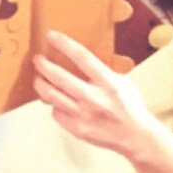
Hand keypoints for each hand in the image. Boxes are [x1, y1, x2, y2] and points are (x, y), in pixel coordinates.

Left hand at [32, 29, 172, 172]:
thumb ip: (103, 71)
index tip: (52, 36)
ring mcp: (83, 115)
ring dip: (41, 84)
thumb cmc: (129, 107)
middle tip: (38, 59)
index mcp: (108, 83)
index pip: (82, 57)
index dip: (64, 44)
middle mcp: (94, 98)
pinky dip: (54, 105)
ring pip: (51, 96)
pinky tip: (57, 101)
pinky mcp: (76, 129)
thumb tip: (81, 58)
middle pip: (59, 77)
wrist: (135, 136)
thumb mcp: (122, 82)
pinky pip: (56, 113)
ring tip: (39, 79)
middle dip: (43, 65)